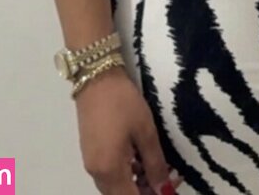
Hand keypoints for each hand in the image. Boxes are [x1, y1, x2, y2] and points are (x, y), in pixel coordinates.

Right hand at [74, 67, 182, 194]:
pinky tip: (139, 158)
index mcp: (110, 170)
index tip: (168, 188)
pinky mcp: (89, 152)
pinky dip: (125, 173)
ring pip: (114, 186)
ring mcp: (90, 162)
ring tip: (156, 167)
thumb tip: (163, 188)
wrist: (96, 76)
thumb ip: (155, 163)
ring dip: (135, 183)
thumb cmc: (123, 102)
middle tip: (166, 178)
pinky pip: (108, 174)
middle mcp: (96, 173)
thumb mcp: (145, 131)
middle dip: (144, 191)